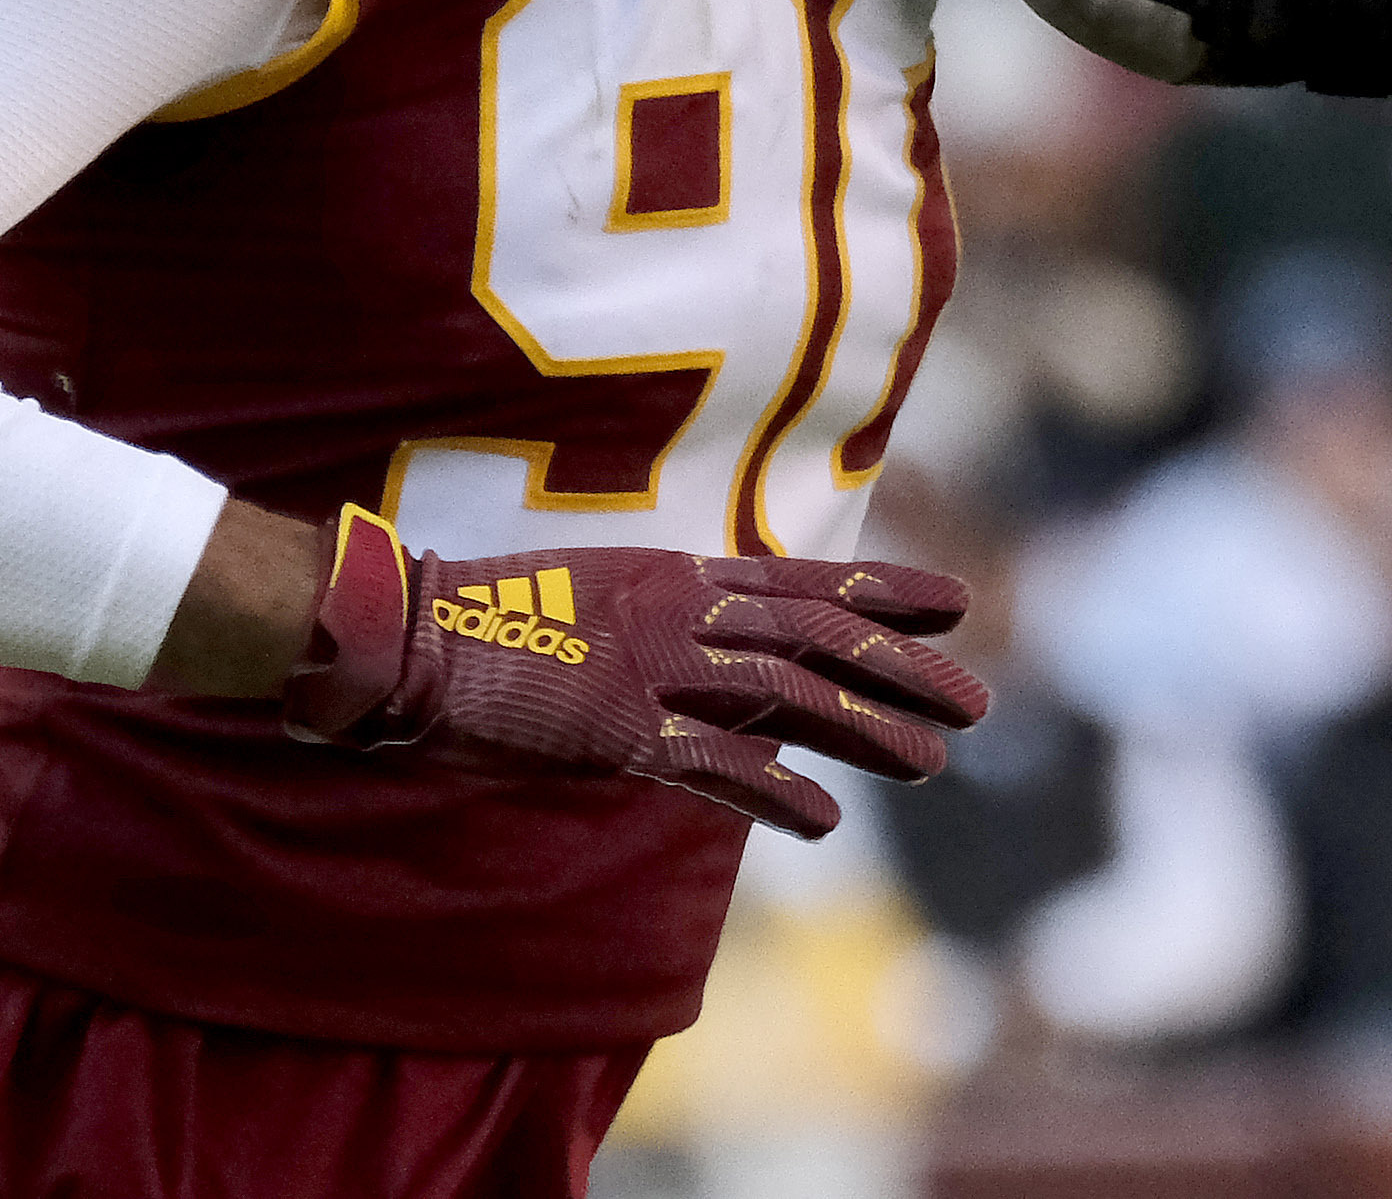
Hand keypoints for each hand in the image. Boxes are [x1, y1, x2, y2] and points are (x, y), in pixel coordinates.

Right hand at [280, 509, 986, 834]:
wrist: (413, 630)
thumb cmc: (499, 612)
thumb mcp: (606, 588)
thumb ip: (676, 612)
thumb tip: (740, 639)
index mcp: (681, 573)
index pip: (807, 580)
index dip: (887, 593)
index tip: (958, 605)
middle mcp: (683, 611)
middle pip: (818, 637)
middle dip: (903, 670)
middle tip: (978, 702)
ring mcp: (653, 670)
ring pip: (787, 695)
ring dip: (864, 730)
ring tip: (932, 761)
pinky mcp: (617, 732)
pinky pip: (711, 765)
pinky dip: (772, 790)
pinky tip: (824, 818)